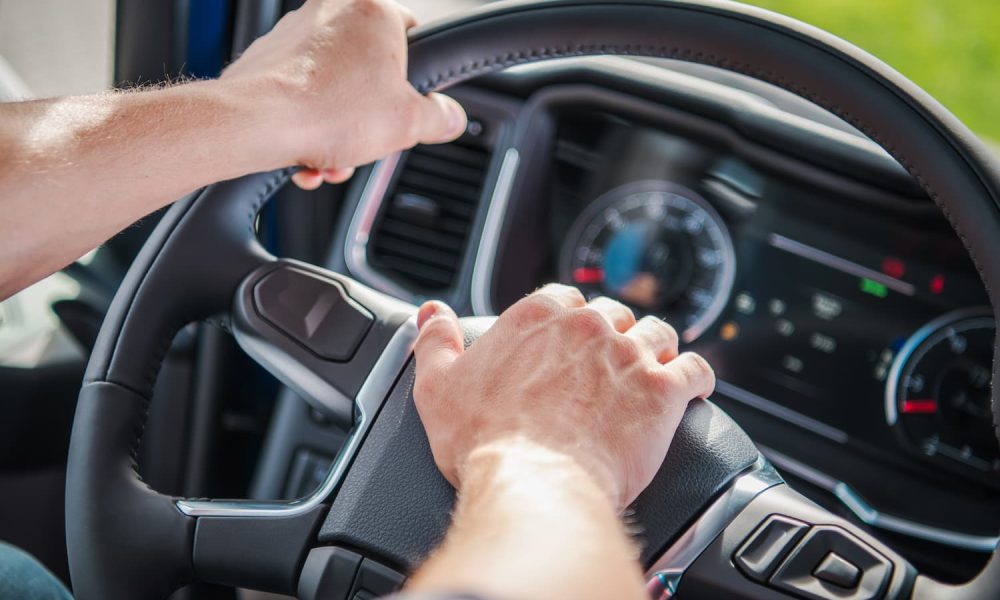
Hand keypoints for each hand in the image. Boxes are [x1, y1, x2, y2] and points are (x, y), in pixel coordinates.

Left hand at [220, 0, 466, 189]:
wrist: (255, 123)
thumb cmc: (327, 111)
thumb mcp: (408, 123)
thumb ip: (439, 118)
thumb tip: (450, 117)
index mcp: (373, 12)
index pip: (414, 32)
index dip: (417, 75)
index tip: (413, 102)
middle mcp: (331, 11)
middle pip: (369, 69)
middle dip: (370, 116)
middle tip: (369, 140)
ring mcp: (295, 32)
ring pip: (333, 86)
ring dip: (338, 129)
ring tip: (332, 158)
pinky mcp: (267, 57)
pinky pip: (301, 93)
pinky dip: (308, 124)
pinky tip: (307, 154)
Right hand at [412, 284, 715, 510]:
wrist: (533, 485)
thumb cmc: (485, 442)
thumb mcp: (438, 387)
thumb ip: (435, 341)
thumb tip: (431, 313)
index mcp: (537, 317)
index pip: (564, 299)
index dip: (569, 320)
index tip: (568, 342)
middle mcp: (587, 327)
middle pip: (613, 314)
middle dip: (613, 336)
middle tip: (605, 367)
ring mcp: (629, 355)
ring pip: (658, 333)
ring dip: (656, 349)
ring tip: (650, 371)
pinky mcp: (663, 391)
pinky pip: (696, 369)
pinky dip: (696, 376)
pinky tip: (691, 387)